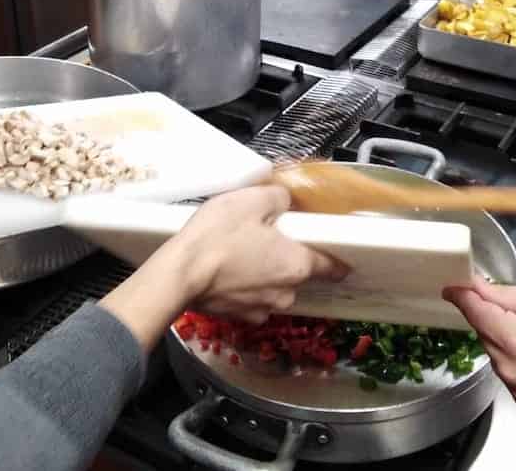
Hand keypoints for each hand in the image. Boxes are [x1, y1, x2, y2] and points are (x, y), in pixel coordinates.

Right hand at [171, 185, 347, 324]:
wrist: (178, 274)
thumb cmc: (218, 236)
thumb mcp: (253, 200)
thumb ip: (279, 198)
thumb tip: (286, 201)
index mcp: (296, 266)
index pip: (332, 267)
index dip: (337, 258)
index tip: (337, 252)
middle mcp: (285, 294)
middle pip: (298, 274)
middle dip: (288, 258)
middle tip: (268, 238)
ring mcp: (261, 310)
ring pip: (274, 288)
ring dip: (265, 274)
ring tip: (242, 253)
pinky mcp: (238, 318)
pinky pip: (251, 299)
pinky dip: (245, 287)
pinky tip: (229, 271)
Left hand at [444, 279, 515, 413]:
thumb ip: (504, 294)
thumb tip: (474, 286)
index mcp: (514, 340)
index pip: (475, 313)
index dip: (462, 297)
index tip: (452, 287)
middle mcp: (509, 370)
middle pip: (485, 334)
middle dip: (495, 319)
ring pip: (496, 354)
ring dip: (506, 342)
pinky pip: (509, 373)